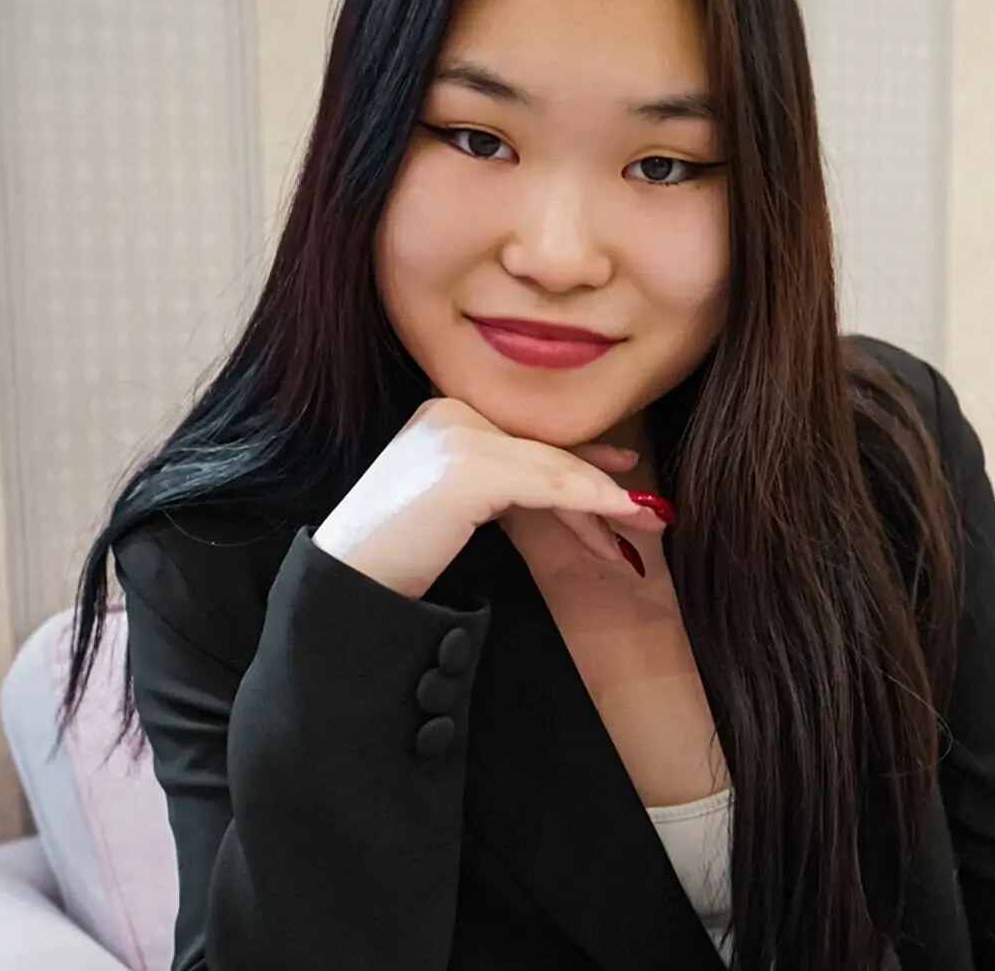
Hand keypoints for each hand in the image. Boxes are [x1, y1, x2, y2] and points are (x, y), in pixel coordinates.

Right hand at [311, 398, 664, 598]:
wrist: (350, 583)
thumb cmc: (395, 556)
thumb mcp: (452, 506)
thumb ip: (497, 486)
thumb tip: (561, 492)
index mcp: (441, 414)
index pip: (525, 435)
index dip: (578, 457)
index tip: (620, 470)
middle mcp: (450, 412)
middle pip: (542, 451)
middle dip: (597, 486)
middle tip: (645, 510)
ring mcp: (459, 435)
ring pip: (551, 467)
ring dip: (604, 500)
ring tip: (644, 524)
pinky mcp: (470, 467)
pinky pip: (547, 483)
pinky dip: (590, 500)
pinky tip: (620, 514)